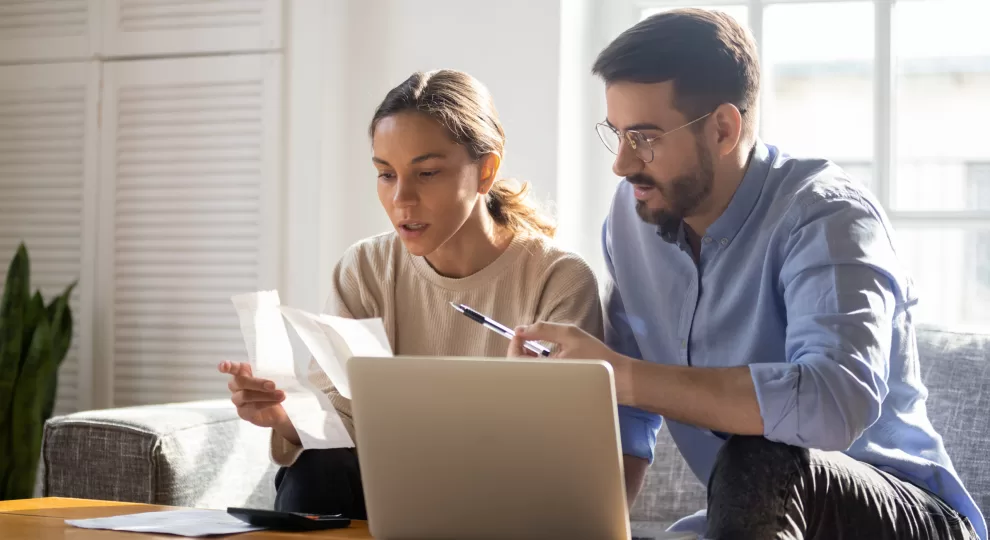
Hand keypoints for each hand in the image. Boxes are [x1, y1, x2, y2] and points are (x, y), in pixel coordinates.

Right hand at [218, 361, 296, 442]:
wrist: (276, 411)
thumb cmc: (272, 390)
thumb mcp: (274, 378)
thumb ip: (272, 373)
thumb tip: (282, 368)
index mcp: (243, 372)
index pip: (233, 368)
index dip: (227, 366)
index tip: (224, 366)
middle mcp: (236, 385)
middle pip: (241, 382)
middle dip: (258, 383)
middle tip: (273, 385)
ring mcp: (237, 399)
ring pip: (246, 396)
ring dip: (265, 395)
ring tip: (281, 395)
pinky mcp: (242, 412)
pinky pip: (252, 407)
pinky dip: (266, 404)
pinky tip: (276, 402)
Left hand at [509, 322, 635, 404]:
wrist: (616, 377)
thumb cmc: (594, 356)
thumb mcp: (569, 334)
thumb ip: (543, 330)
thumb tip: (520, 329)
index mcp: (544, 369)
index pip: (515, 360)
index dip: (513, 344)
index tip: (520, 333)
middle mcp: (543, 382)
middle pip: (518, 368)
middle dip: (519, 351)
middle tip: (528, 339)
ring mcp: (549, 388)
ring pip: (527, 373)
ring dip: (528, 358)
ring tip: (538, 347)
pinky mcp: (555, 390)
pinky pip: (538, 377)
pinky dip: (537, 365)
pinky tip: (547, 358)